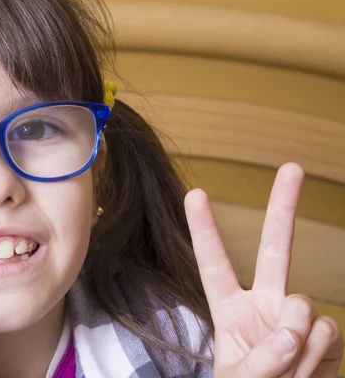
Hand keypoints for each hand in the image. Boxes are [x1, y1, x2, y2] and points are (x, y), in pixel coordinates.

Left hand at [185, 163, 343, 376]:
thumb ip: (258, 361)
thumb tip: (291, 333)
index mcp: (230, 308)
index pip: (214, 263)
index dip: (205, 229)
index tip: (195, 193)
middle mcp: (265, 303)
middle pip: (275, 248)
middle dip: (284, 207)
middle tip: (292, 166)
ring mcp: (297, 316)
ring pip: (303, 304)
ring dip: (295, 344)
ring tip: (285, 372)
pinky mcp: (326, 333)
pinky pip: (328, 331)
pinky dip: (318, 355)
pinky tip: (308, 371)